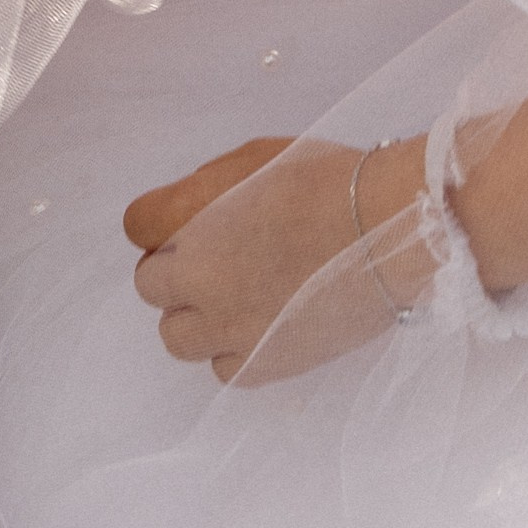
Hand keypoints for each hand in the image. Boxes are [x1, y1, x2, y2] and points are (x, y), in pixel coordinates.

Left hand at [125, 131, 429, 384]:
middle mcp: (199, 278)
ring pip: (179, 338)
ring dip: (198, 316)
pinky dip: (235, 350)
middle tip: (218, 259)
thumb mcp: (252, 159)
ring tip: (240, 297)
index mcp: (191, 219)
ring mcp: (231, 327)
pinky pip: (224, 368)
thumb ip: (202, 192)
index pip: (137, 226)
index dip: (161, 223)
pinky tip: (264, 325)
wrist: (391, 229)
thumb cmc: (325, 179)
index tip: (190, 221)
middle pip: (151, 287)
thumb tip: (181, 220)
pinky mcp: (266, 362)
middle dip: (176, 272)